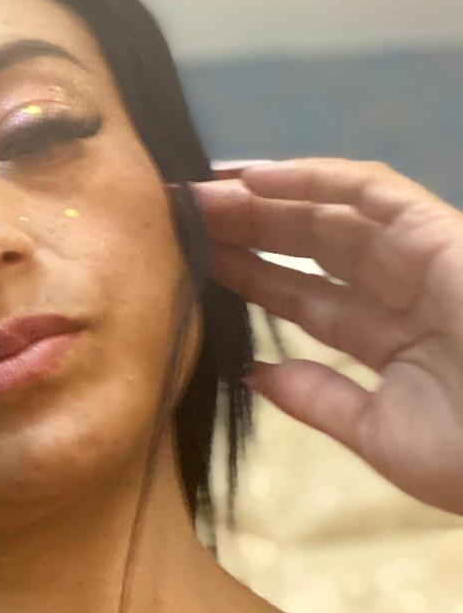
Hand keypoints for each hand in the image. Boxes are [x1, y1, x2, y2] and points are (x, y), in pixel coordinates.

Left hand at [189, 158, 462, 515]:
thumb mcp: (379, 434)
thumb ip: (320, 399)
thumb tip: (256, 374)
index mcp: (392, 339)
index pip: (303, 298)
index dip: (247, 276)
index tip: (187, 263)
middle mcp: (404, 291)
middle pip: (306, 247)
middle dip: (242, 228)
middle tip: (176, 216)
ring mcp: (424, 258)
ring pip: (328, 211)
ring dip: (262, 198)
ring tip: (197, 192)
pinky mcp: (441, 233)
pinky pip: (370, 190)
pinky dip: (311, 178)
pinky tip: (252, 178)